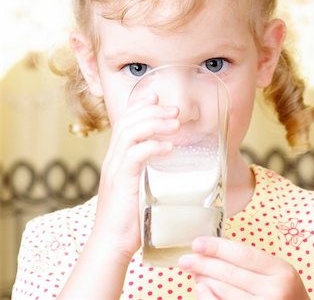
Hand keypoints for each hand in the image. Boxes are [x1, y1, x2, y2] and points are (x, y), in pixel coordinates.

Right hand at [91, 94, 178, 259]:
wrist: (111, 242)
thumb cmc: (130, 216)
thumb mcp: (140, 186)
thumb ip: (150, 170)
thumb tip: (172, 160)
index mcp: (117, 157)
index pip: (125, 122)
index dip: (140, 106)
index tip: (157, 97)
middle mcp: (113, 158)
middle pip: (128, 122)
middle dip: (152, 111)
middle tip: (175, 110)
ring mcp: (115, 169)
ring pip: (130, 133)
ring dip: (154, 124)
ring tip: (176, 124)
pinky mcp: (120, 181)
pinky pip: (134, 156)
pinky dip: (152, 147)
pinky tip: (168, 147)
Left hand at [178, 237, 309, 299]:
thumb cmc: (285, 296)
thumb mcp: (277, 274)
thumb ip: (252, 264)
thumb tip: (211, 254)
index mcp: (282, 271)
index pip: (243, 254)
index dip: (217, 248)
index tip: (197, 243)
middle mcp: (276, 292)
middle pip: (231, 273)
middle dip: (204, 264)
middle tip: (185, 259)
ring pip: (225, 292)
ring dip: (204, 281)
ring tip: (193, 273)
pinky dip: (210, 298)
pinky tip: (201, 289)